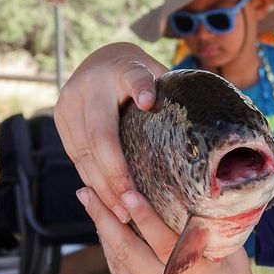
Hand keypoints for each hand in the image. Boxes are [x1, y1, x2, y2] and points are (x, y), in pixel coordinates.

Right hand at [56, 43, 166, 222]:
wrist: (102, 60)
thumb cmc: (143, 76)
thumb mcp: (159, 75)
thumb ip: (174, 93)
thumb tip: (213, 121)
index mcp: (117, 69)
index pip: (132, 80)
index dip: (140, 88)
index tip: (149, 101)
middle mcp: (85, 86)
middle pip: (99, 135)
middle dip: (114, 174)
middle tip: (132, 204)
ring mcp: (67, 105)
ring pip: (82, 153)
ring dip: (102, 187)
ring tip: (122, 213)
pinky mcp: (60, 121)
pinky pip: (76, 157)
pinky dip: (93, 181)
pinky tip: (108, 202)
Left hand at [76, 185, 260, 273]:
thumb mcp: (232, 259)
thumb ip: (210, 232)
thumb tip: (187, 198)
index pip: (165, 244)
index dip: (144, 217)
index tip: (127, 193)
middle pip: (128, 252)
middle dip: (105, 218)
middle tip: (88, 192)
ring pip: (118, 263)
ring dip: (104, 232)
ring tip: (93, 204)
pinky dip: (113, 253)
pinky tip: (107, 232)